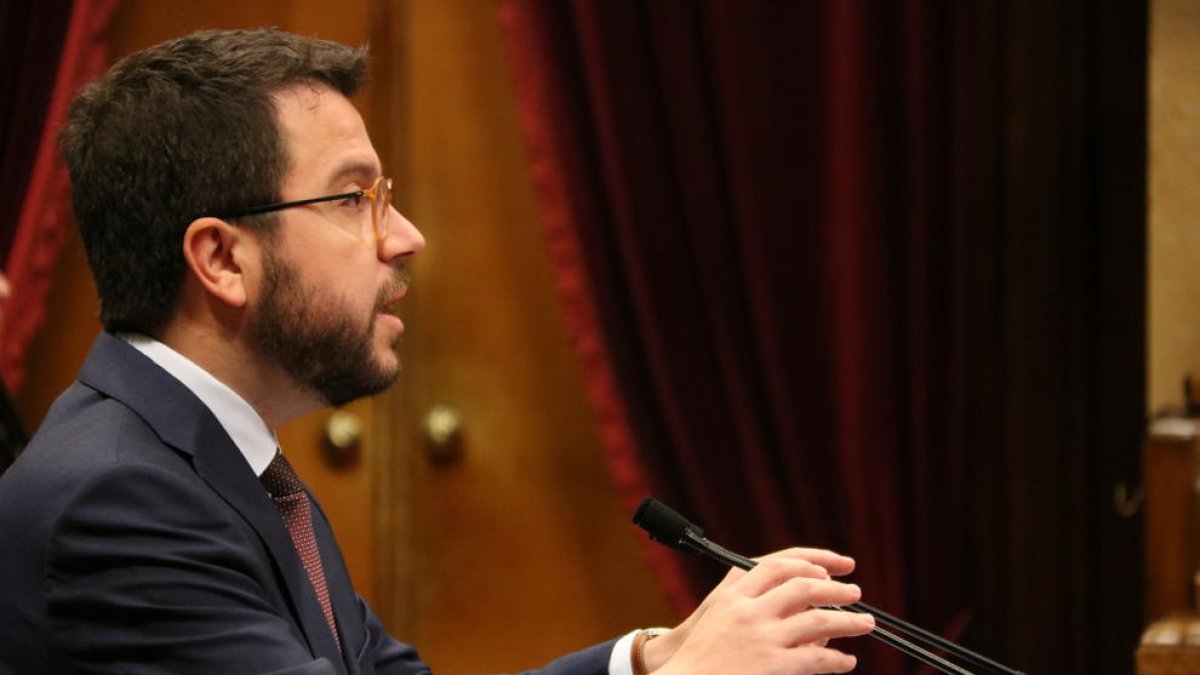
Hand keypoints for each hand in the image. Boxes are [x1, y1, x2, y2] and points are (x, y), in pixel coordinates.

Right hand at [643, 548, 874, 674]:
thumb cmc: (701, 654)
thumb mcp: (719, 617)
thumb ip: (752, 603)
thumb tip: (799, 605)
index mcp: (732, 594)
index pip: (778, 564)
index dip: (810, 562)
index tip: (832, 568)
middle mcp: (748, 611)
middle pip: (802, 586)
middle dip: (835, 589)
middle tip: (855, 593)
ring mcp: (761, 637)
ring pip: (818, 620)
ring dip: (848, 620)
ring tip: (866, 623)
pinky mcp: (772, 665)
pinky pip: (815, 658)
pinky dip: (835, 660)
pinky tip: (846, 661)